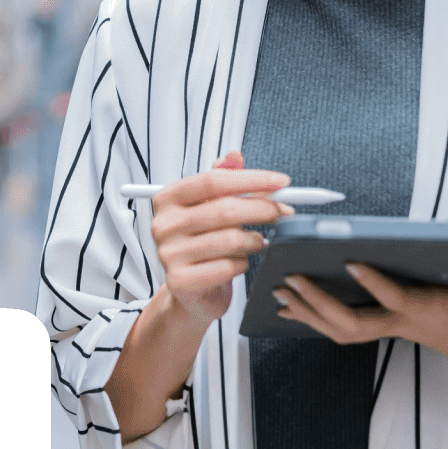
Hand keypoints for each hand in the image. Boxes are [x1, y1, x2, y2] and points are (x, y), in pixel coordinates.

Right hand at [146, 151, 296, 328]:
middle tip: (283, 210)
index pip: (212, 181)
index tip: (281, 182)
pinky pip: (228, 266)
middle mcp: (164, 225)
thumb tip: (234, 156)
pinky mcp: (182, 281)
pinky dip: (243, 264)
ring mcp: (169, 254)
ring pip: (230, 239)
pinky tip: (241, 262)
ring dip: (254, 240)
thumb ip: (222, 181)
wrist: (189, 292)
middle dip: (263, 208)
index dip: (250, 179)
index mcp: (168, 199)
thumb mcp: (210, 208)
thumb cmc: (202, 245)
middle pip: (224, 209)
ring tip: (259, 242)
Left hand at [272, 262, 447, 391]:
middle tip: (287, 280)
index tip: (350, 260)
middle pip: (353, 322)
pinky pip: (347, 324)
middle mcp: (408, 323)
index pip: (397, 299)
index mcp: (434, 314)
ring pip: (342, 327)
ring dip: (309, 311)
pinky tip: (294, 302)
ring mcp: (397, 327)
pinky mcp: (393, 325)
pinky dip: (318, 314)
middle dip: (318, 302)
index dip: (375, 282)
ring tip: (276, 290)